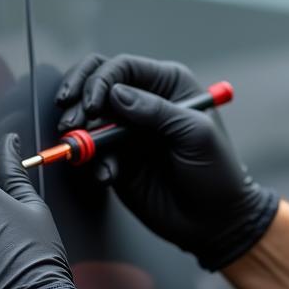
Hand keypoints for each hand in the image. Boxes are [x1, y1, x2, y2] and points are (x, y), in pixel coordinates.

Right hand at [56, 55, 277, 270]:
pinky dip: (92, 162)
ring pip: (88, 117)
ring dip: (79, 132)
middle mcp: (144, 102)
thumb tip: (116, 94)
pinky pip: (92, 152)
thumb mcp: (195, 134)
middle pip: (96, 82)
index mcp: (167, 85)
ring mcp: (127, 130)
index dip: (100, 81)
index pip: (122, 67)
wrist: (213, 221)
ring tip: (83, 149)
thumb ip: (156, 111)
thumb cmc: (216, 172)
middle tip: (72, 123)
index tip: (93, 106)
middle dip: (78, 99)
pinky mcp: (117, 158)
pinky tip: (107, 175)